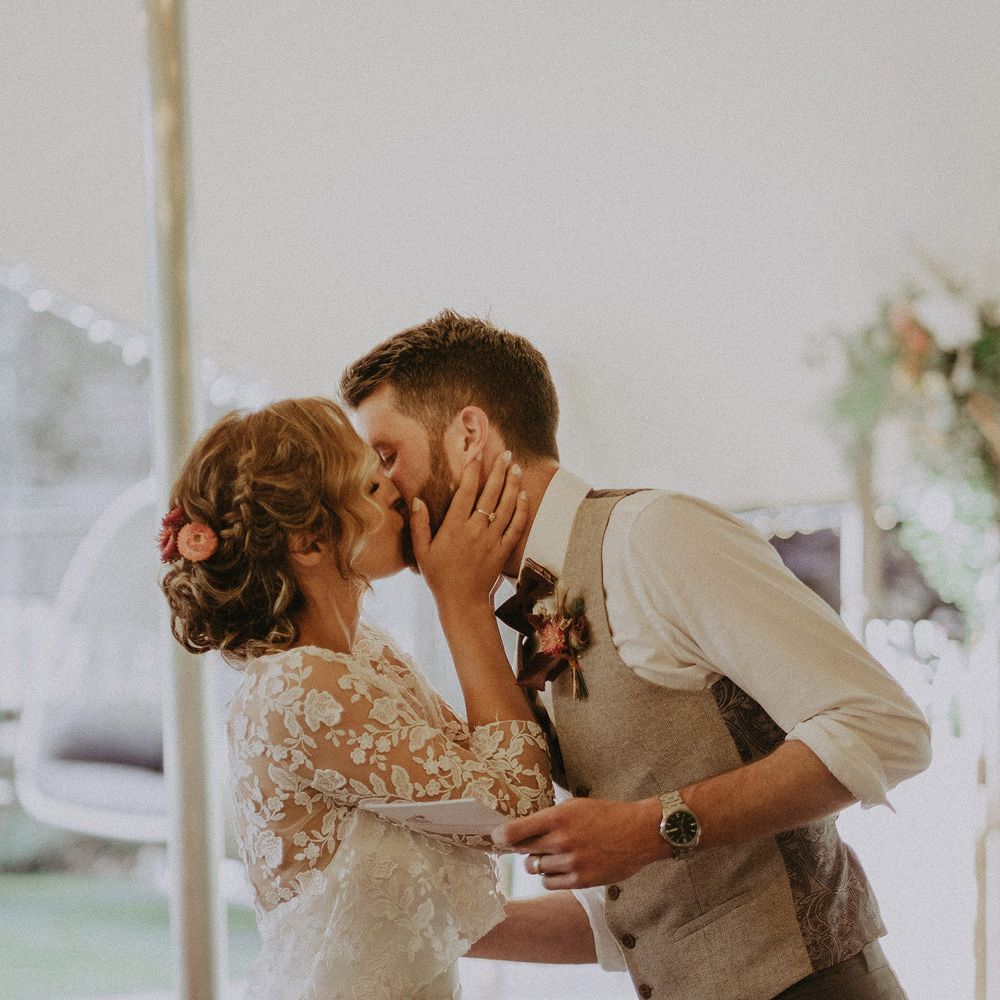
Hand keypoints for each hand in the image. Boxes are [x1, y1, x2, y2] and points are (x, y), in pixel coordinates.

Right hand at [411, 451, 526, 607]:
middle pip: (490, 494)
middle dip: (498, 471)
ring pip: (506, 506)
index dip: (472, 471)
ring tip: (516, 467)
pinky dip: (521, 509)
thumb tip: (417, 500)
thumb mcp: (421, 551)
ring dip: (512, 484)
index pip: (465, 492)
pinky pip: (516, 525)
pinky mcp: (504, 550)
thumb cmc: (439, 577)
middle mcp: (475, 530)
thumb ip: (419, 524)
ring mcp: (492, 539)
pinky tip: (523, 495)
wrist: (463, 602)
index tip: (476, 455)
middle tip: (505, 454)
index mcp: (454, 527)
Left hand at [491, 796, 668, 888]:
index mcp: (559, 817)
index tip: (496, 838)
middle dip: (523, 848)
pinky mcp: (582, 880)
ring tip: (554, 854)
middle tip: (530, 844)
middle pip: (524, 851)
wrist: (639, 833)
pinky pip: (550, 883)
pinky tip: (561, 867)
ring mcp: (572, 862)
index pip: (517, 830)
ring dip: (539, 862)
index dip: (501, 836)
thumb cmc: (606, 814)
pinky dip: (551, 876)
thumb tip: (523, 826)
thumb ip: (551, 817)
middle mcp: (562, 840)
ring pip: (536, 868)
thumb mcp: (576, 805)